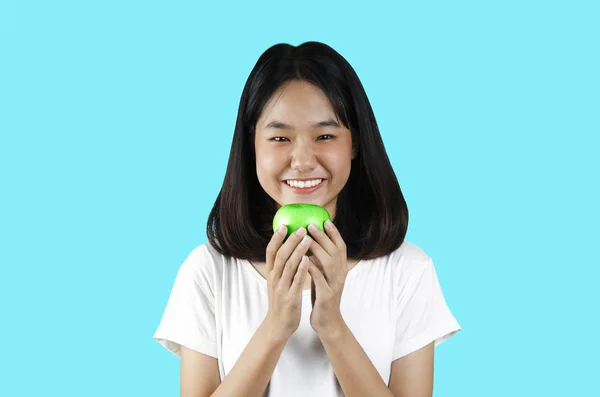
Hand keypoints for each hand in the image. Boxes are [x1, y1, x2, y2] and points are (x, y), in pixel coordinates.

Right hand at [264, 225, 311, 340]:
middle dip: (290, 240)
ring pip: (289, 265)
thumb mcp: (277, 282)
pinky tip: (308, 259)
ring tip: (307, 238)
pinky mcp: (290, 297)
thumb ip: (281, 267)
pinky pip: (296, 281)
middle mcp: (274, 278)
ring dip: (298, 250)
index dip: (276, 238)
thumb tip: (287, 249)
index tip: (283, 225)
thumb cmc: (281, 301)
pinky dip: (301, 269)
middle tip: (301, 228)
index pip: (271, 252)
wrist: (278, 326)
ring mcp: (281, 288)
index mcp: (271, 274)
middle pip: (281, 255)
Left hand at [305, 220, 348, 336]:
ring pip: (329, 262)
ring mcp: (335, 285)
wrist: (328, 322)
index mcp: (340, 270)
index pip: (341, 247)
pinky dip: (311, 268)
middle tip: (311, 224)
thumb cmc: (323, 297)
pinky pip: (320, 278)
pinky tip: (302, 260)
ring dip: (317, 249)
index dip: (334, 234)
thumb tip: (312, 244)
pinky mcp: (327, 295)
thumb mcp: (324, 277)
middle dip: (323, 236)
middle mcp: (341, 275)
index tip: (326, 221)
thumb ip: (322, 262)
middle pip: (335, 251)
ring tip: (306, 238)